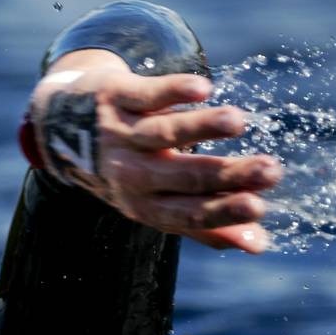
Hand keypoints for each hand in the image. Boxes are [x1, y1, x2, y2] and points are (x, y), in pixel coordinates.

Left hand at [27, 50, 281, 252]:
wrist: (64, 125)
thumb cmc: (127, 168)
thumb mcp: (156, 201)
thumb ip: (206, 223)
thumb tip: (260, 245)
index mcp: (141, 205)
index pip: (186, 213)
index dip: (221, 212)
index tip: (260, 207)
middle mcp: (128, 172)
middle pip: (181, 175)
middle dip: (228, 174)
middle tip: (271, 170)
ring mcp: (119, 133)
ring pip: (162, 133)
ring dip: (201, 128)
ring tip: (239, 122)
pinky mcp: (115, 97)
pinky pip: (146, 95)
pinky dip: (173, 91)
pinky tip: (203, 89)